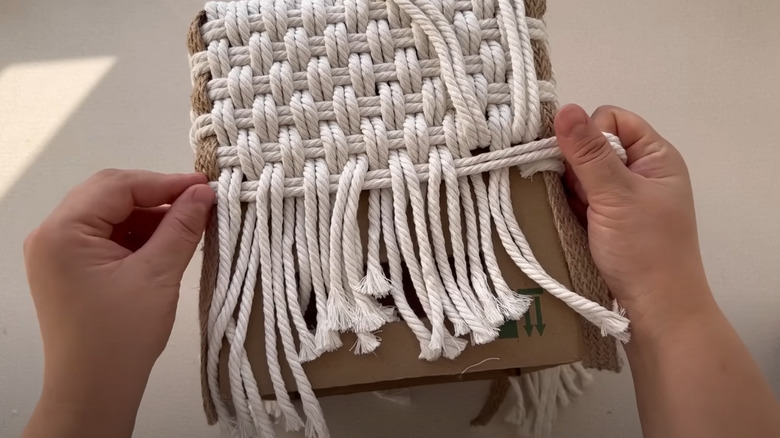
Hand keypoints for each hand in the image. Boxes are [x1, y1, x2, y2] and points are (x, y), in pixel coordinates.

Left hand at [22, 170, 213, 437]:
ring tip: (188, 224)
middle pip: (108, 194)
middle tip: (199, 201)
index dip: (165, 182)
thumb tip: (206, 193)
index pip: (117, 186)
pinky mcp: (68, 268)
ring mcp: (57, 252)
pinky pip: (104, 235)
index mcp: (63, 231)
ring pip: (108, 213)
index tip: (205, 187)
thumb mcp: (158, 274)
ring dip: (147, 215)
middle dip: (155, 195)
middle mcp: (51, 234)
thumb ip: (182, 226)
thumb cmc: (123, 335)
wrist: (94, 390)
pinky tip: (165, 242)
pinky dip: (136, 234)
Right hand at [554, 104, 713, 334]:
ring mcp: (621, 197)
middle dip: (572, 162)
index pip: (611, 120)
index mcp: (654, 157)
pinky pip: (576, 198)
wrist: (656, 309)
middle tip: (570, 191)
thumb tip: (564, 108)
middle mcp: (638, 171)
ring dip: (566, 186)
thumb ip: (588, 153)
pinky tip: (561, 217)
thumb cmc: (644, 249)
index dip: (589, 133)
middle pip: (592, 145)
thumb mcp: (615, 196)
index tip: (576, 162)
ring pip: (580, 173)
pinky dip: (566, 204)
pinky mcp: (604, 220)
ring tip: (565, 208)